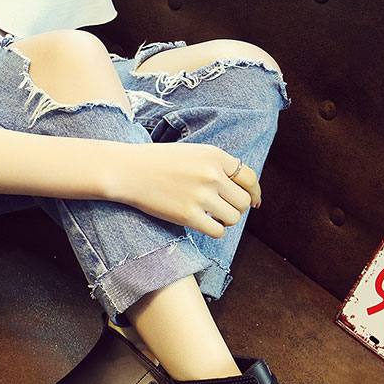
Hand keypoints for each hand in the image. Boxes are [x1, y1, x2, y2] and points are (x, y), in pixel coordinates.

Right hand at [111, 143, 261, 238]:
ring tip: (210, 216)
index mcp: (215, 155)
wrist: (128, 170)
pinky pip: (218, 231)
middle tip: (221, 209)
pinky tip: (203, 224)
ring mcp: (201, 196)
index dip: (255, 193)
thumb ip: (217, 166)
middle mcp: (212, 175)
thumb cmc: (158, 162)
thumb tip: (242, 190)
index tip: (254, 203)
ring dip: (225, 221)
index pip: (250, 177)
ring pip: (233, 218)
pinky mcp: (188, 215)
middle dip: (236, 208)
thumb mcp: (193, 153)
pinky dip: (214, 231)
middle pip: (243, 201)